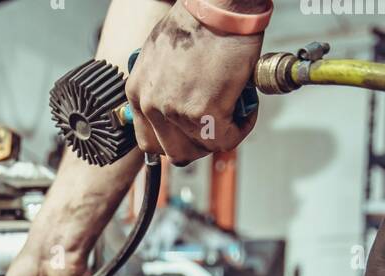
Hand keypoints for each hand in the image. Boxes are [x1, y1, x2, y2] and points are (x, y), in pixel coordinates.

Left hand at [127, 3, 262, 164]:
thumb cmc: (197, 21)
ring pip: (201, 148)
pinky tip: (245, 110)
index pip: (149, 140)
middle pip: (173, 151)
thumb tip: (174, 105)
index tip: (190, 135)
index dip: (174, 140)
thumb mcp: (160, 56)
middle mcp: (151, 105)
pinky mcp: (205, 114)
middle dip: (198, 144)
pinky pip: (226, 139)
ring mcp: (176, 112)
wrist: (219, 6)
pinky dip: (241, 129)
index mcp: (138, 92)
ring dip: (220, 137)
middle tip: (215, 129)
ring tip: (232, 115)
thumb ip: (161, 86)